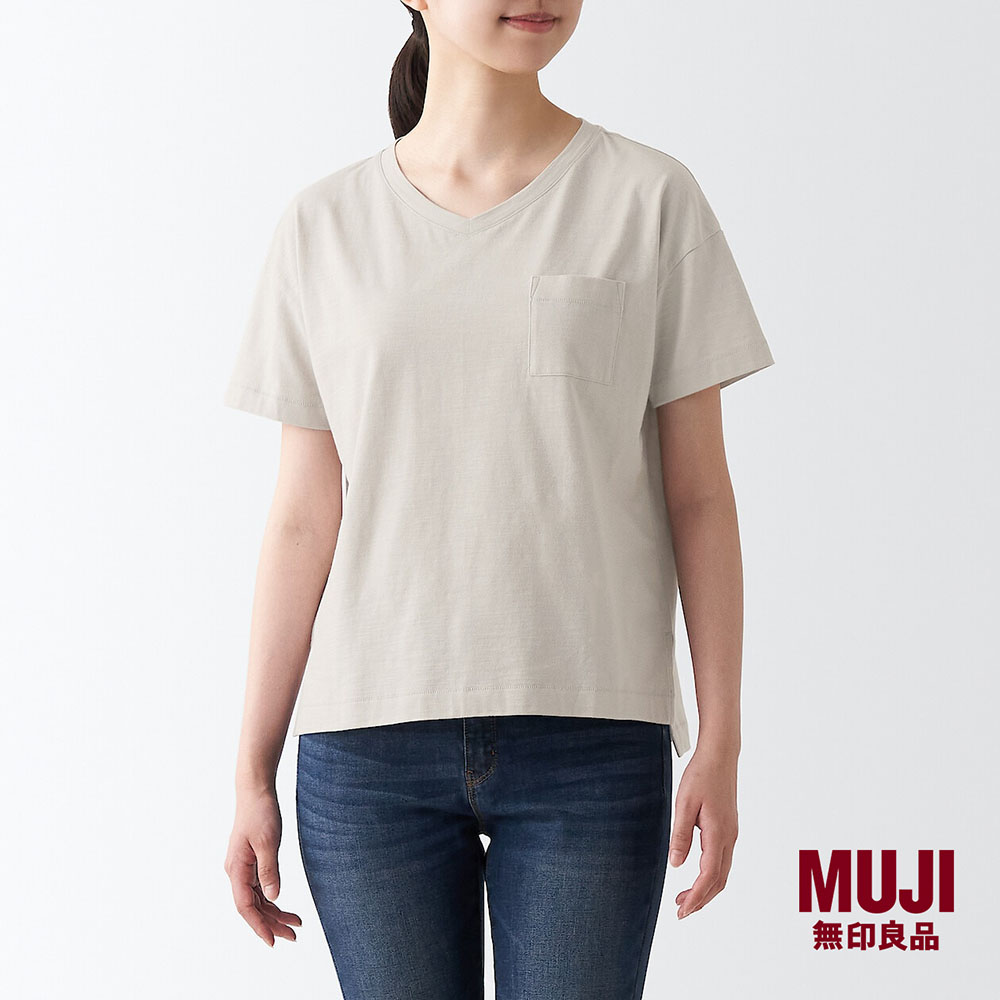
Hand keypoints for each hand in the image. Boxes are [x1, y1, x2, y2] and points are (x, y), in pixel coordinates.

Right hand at [224, 788, 302, 945]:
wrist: (255, 791)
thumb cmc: (260, 812)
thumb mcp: (268, 841)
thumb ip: (269, 870)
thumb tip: (273, 897)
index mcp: (236, 869)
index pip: (246, 906)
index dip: (259, 925)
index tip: (272, 941)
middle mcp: (236, 872)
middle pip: (252, 906)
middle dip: (271, 923)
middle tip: (293, 936)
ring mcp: (243, 868)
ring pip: (257, 899)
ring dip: (274, 913)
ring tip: (295, 924)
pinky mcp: (251, 862)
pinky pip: (259, 887)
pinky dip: (272, 898)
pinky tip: (283, 906)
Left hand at [667, 744, 738, 918]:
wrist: (720, 755)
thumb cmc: (701, 775)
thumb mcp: (684, 804)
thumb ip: (681, 835)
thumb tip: (676, 864)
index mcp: (718, 834)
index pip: (708, 876)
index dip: (695, 897)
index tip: (681, 911)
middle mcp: (729, 837)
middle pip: (718, 880)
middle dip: (700, 899)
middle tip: (680, 910)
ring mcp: (731, 833)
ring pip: (722, 872)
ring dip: (705, 888)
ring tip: (684, 896)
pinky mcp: (728, 827)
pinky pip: (722, 860)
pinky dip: (710, 875)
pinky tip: (697, 874)